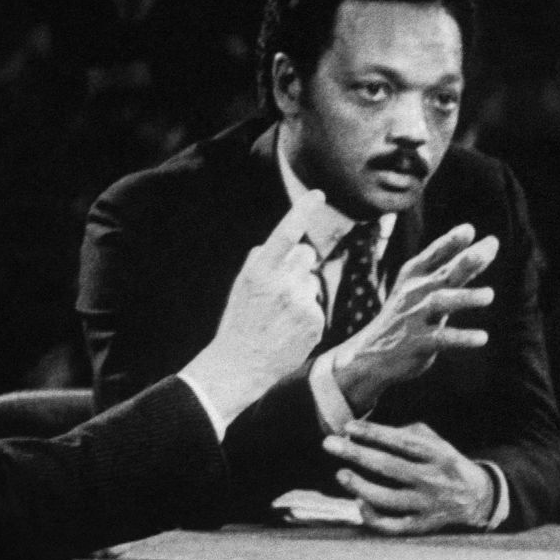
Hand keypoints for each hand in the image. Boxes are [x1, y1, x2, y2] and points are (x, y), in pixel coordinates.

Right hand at [180, 189, 324, 420]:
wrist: (241, 365)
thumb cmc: (240, 321)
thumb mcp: (243, 284)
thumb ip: (264, 261)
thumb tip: (292, 245)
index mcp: (260, 271)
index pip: (285, 234)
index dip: (302, 212)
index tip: (318, 195)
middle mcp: (283, 284)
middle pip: (307, 255)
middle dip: (299, 264)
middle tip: (282, 286)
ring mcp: (302, 303)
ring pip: (312, 282)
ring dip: (302, 292)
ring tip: (280, 315)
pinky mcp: (316, 321)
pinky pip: (316, 305)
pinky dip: (306, 314)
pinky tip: (289, 329)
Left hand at [323, 419, 497, 533]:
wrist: (476, 498)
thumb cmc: (444, 463)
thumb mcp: (436, 442)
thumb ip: (407, 434)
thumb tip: (368, 433)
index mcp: (438, 454)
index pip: (402, 441)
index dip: (374, 433)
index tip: (349, 426)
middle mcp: (433, 479)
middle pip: (390, 467)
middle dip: (357, 454)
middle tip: (329, 444)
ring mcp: (427, 504)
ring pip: (388, 498)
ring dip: (360, 486)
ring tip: (341, 474)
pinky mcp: (422, 525)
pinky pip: (393, 525)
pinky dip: (373, 517)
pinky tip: (358, 502)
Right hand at [329, 224, 497, 412]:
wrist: (371, 354)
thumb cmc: (406, 316)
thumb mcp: (424, 288)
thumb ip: (456, 270)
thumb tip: (487, 247)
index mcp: (414, 276)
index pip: (434, 255)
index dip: (450, 242)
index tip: (469, 230)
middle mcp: (415, 293)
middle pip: (443, 274)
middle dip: (464, 262)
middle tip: (485, 250)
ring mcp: (415, 317)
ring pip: (441, 303)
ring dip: (465, 297)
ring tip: (489, 295)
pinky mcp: (418, 343)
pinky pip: (442, 338)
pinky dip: (462, 338)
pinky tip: (482, 338)